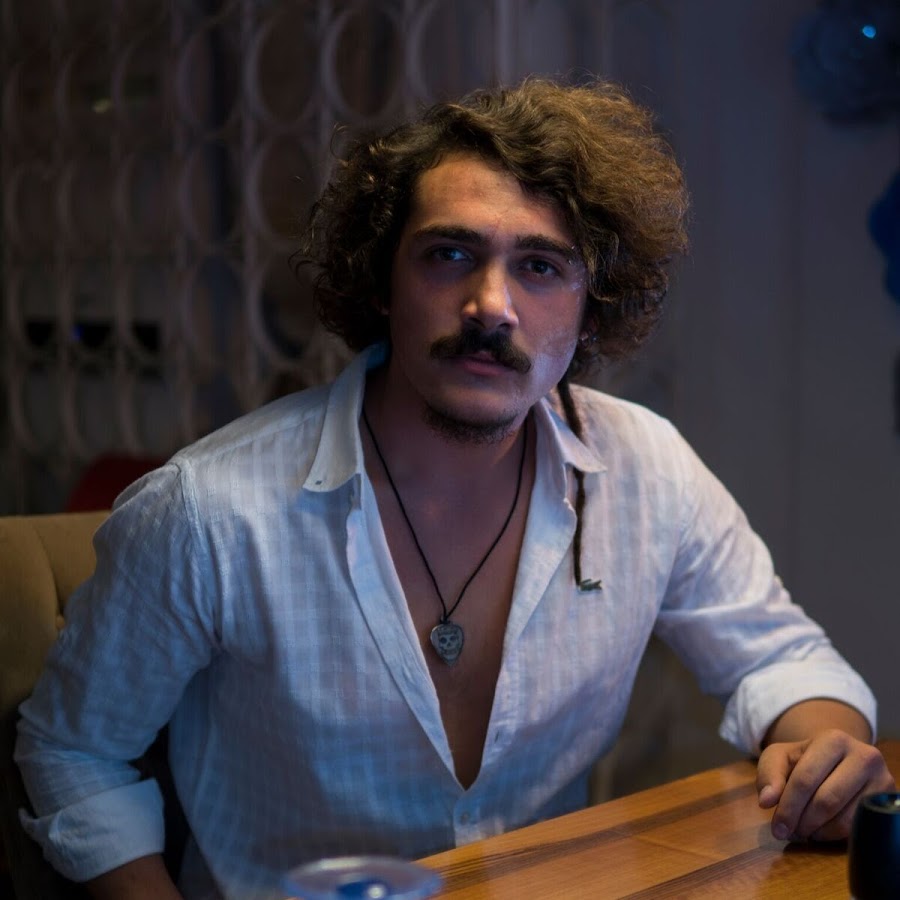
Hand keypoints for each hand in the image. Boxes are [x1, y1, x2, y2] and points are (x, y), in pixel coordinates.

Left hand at [756, 729, 894, 841]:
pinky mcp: (888, 803)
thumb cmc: (806, 759)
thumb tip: (766, 800)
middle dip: (802, 821)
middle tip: (788, 833)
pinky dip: (835, 836)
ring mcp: (882, 781)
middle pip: (826, 800)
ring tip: (803, 830)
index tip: (776, 828)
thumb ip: (769, 774)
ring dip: (818, 831)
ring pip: (845, 820)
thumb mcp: (780, 757)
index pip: (806, 779)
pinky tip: (821, 830)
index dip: (788, 807)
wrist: (841, 758)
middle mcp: (864, 756)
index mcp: (833, 740)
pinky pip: (859, 830)